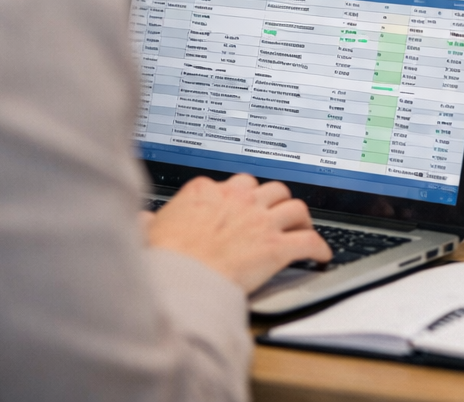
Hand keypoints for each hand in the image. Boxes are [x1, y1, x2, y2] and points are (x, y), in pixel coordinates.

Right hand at [145, 174, 331, 292]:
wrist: (179, 279)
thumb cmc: (162, 259)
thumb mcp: (147, 230)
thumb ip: (150, 220)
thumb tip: (143, 220)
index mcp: (207, 191)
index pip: (234, 183)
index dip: (242, 196)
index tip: (244, 206)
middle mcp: (238, 199)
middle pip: (270, 189)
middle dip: (276, 201)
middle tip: (277, 215)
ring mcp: (260, 220)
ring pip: (295, 208)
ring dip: (301, 219)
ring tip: (302, 228)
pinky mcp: (277, 245)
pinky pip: (309, 241)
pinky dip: (318, 247)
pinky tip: (320, 255)